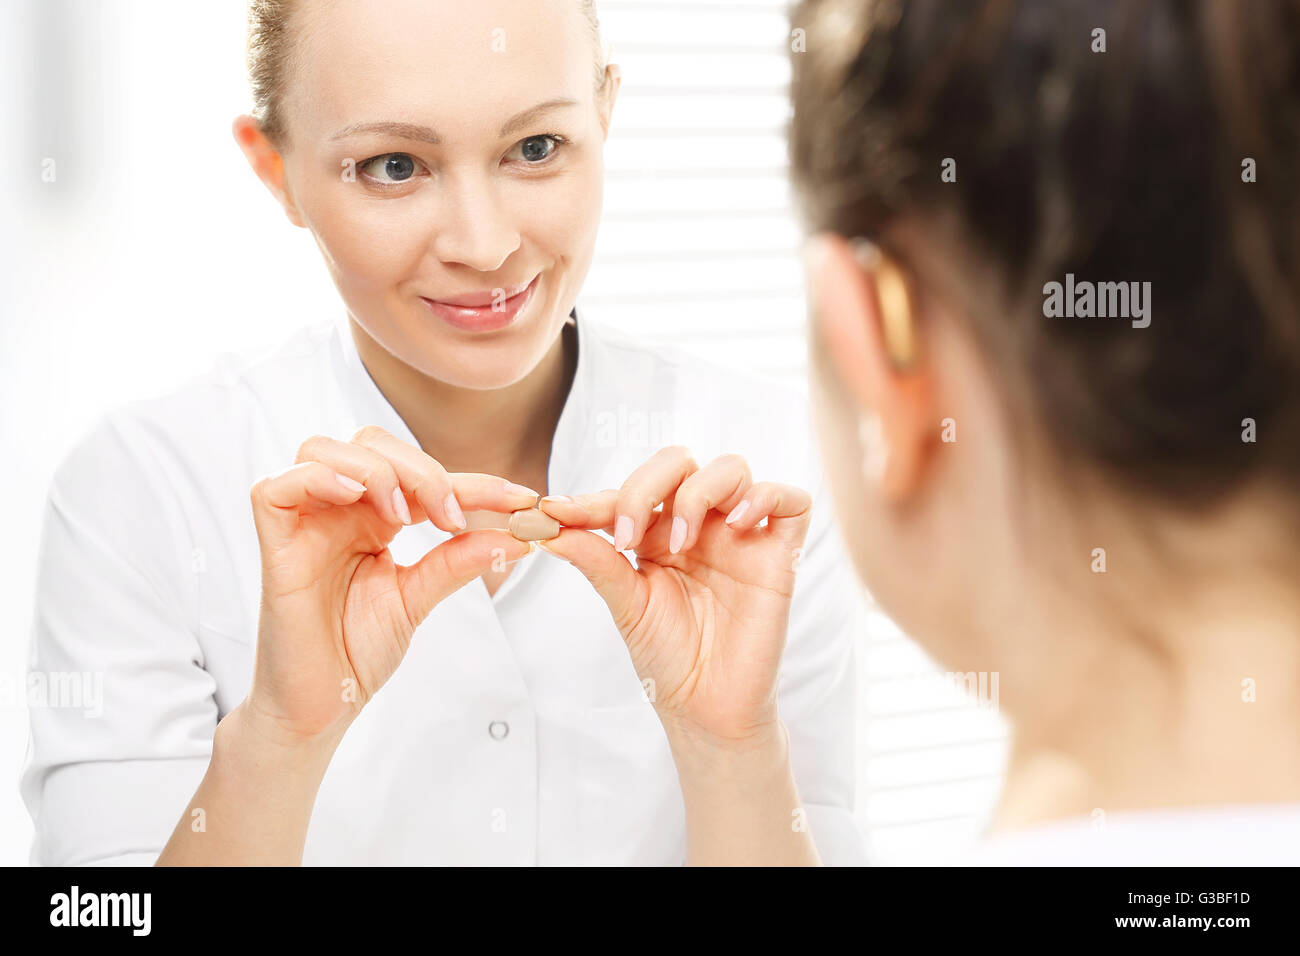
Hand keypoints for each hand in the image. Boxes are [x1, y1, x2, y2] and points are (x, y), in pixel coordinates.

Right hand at [246, 424, 538, 744]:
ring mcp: (302, 523)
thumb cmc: (356, 653)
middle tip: (451, 518)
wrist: (318, 707)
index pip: (421, 476)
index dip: (474, 481)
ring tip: (404, 516)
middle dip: (421, 468)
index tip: (522, 499)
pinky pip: (277, 486)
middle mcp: (335, 511)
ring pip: (324, 449)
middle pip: (371, 443)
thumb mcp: (418, 598)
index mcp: (370, 519)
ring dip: (375, 469)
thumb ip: (458, 561)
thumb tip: (517, 536)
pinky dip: (318, 478)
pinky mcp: (274, 544)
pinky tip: (355, 498)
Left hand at [537, 447, 811, 748]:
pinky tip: (737, 525)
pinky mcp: (780, 555)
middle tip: (630, 535)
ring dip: (700, 493)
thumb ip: (595, 560)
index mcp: (659, 534)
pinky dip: (766, 497)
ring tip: (683, 542)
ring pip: (732, 469)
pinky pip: (791, 502)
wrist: (706, 709)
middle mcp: (700, 526)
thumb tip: (548, 525)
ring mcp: (741, 537)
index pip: (632, 491)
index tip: (558, 514)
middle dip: (648, 485)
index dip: (595, 498)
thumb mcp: (625, 604)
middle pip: (680, 462)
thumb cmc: (668, 658)